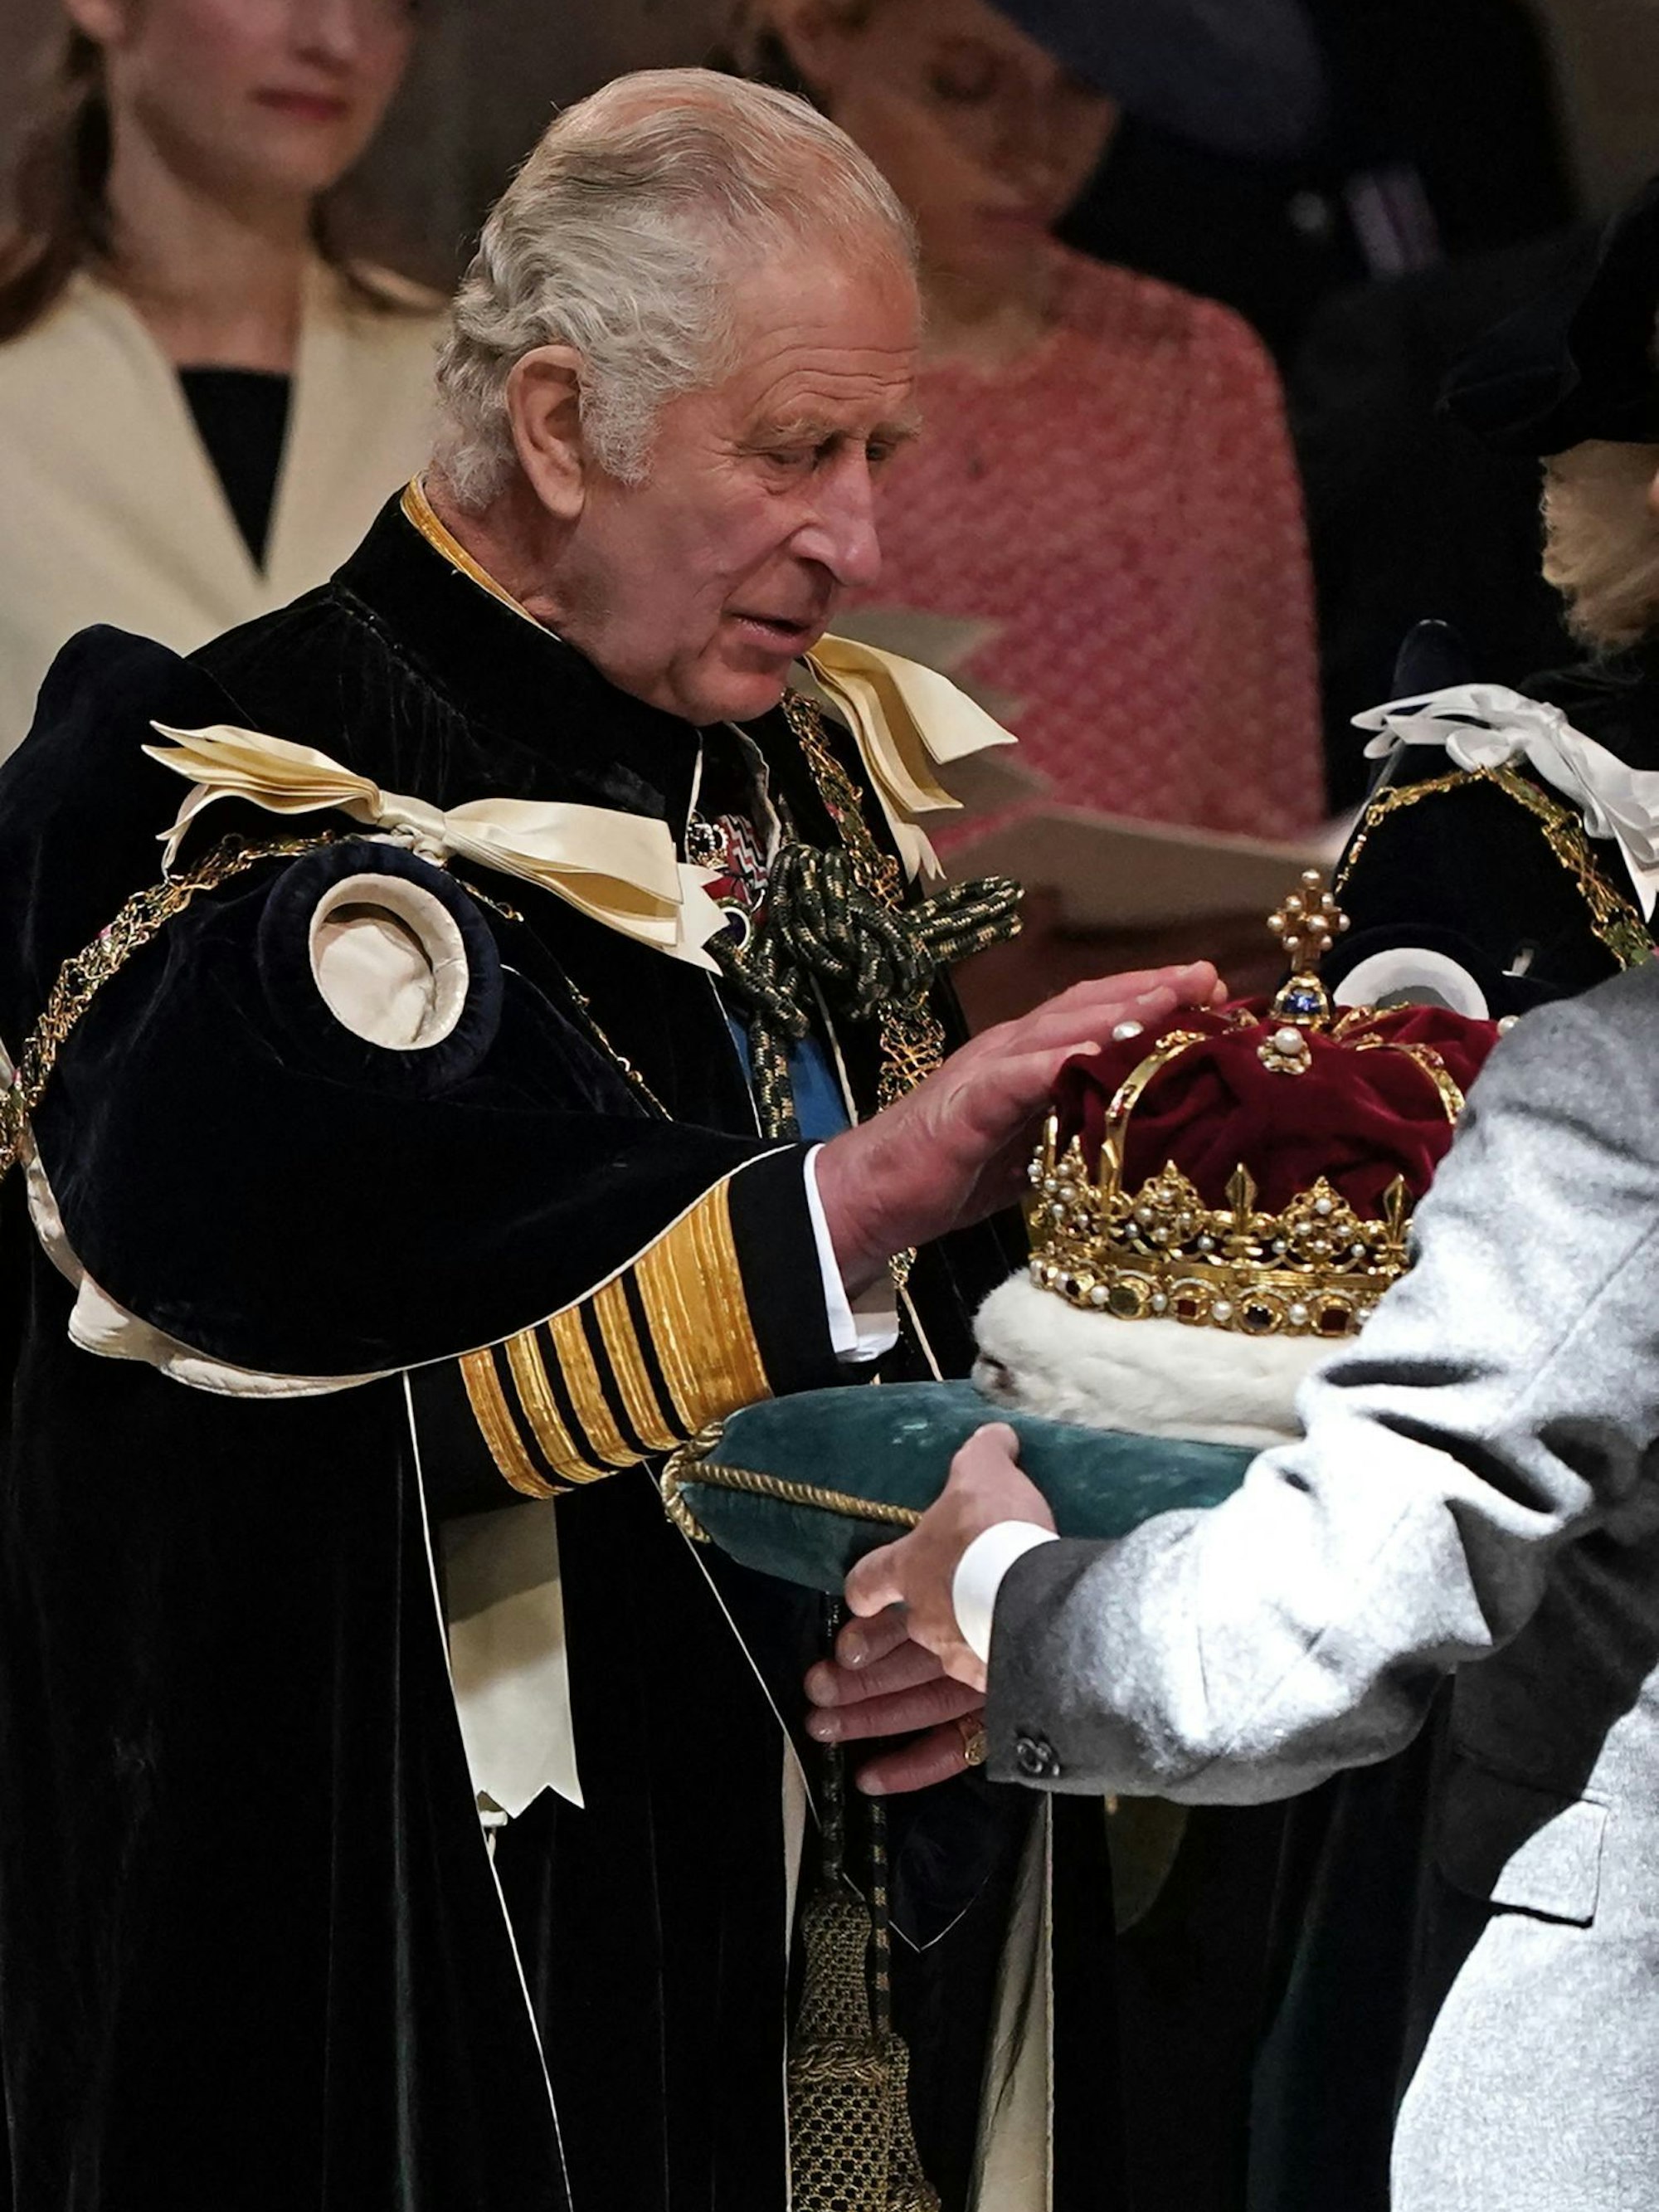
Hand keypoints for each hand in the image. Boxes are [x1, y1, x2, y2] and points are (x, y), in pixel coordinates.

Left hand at [805, 1424, 1053, 1793]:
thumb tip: (995, 1434)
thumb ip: (985, 1457)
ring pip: (900, 1699)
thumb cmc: (1001, 1528)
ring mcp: (953, 1666)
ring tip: (822, 1727)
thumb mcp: (987, 1474)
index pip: (876, 1577)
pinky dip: (905, 1766)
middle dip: (849, 1667)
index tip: (855, 1601)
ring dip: (860, 1715)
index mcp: (918, 1565)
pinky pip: (942, 1746)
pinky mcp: (983, 1706)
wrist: (1035, 1582)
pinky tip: (870, 1779)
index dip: (863, 1590)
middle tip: (816, 1680)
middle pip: (881, 1648)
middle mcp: (929, 1621)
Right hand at [813, 963, 1224, 1295]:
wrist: (872, 1195)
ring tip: (1173, 1001)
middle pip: (1088, 1005)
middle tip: (1210, 978)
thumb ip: (1077, 1126)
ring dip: (1119, 1012)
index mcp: (1026, 1057)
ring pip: (1061, 1028)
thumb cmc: (952, 1175)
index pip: (1096, 1014)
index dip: (1152, 1000)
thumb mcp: (1035, 1150)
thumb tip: (1140, 1129)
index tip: (1212, 995)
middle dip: (1151, 989)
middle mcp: (1010, 1050)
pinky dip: (1063, 1061)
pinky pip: (1022, 1075)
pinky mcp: (969, 1103)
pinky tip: (1102, 1055)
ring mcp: (987, 1069)